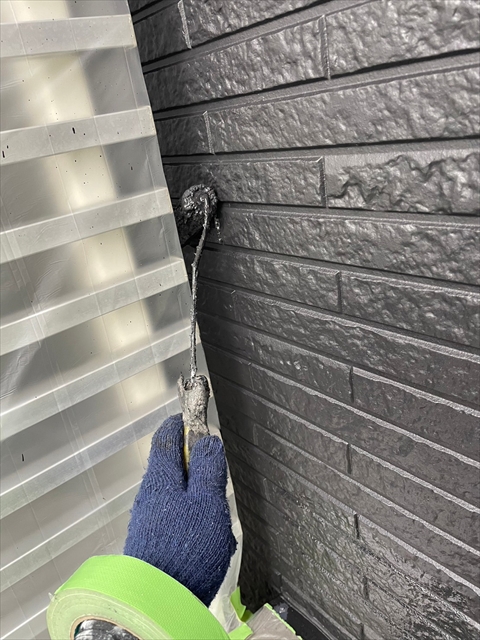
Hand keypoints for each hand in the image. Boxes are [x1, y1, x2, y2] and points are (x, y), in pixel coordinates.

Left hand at [124, 414, 236, 605]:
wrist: (161, 601)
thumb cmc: (186, 550)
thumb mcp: (207, 502)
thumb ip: (209, 469)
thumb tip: (209, 441)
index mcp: (161, 478)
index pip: (166, 436)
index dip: (181, 422)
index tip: (194, 416)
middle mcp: (149, 495)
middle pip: (172, 465)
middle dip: (195, 463)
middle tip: (216, 470)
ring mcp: (149, 518)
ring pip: (176, 493)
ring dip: (196, 494)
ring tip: (215, 511)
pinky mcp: (153, 541)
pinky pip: (175, 517)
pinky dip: (191, 516)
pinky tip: (204, 536)